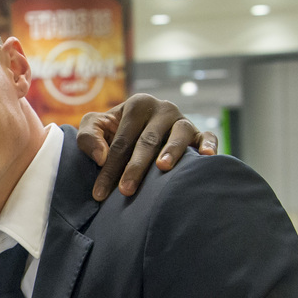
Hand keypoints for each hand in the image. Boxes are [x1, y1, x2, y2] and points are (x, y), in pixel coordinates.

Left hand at [77, 93, 217, 200]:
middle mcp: (162, 109)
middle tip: (126, 191)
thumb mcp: (95, 126)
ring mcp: (182, 120)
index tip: (100, 193)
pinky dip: (208, 144)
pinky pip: (207, 136)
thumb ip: (88, 136)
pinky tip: (206, 157)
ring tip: (163, 168)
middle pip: (148, 141)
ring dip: (171, 151)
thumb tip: (102, 157)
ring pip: (178, 135)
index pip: (122, 141)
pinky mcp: (199, 132)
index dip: (109, 167)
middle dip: (135, 167)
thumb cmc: (113, 130)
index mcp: (138, 105)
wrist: (138, 128)